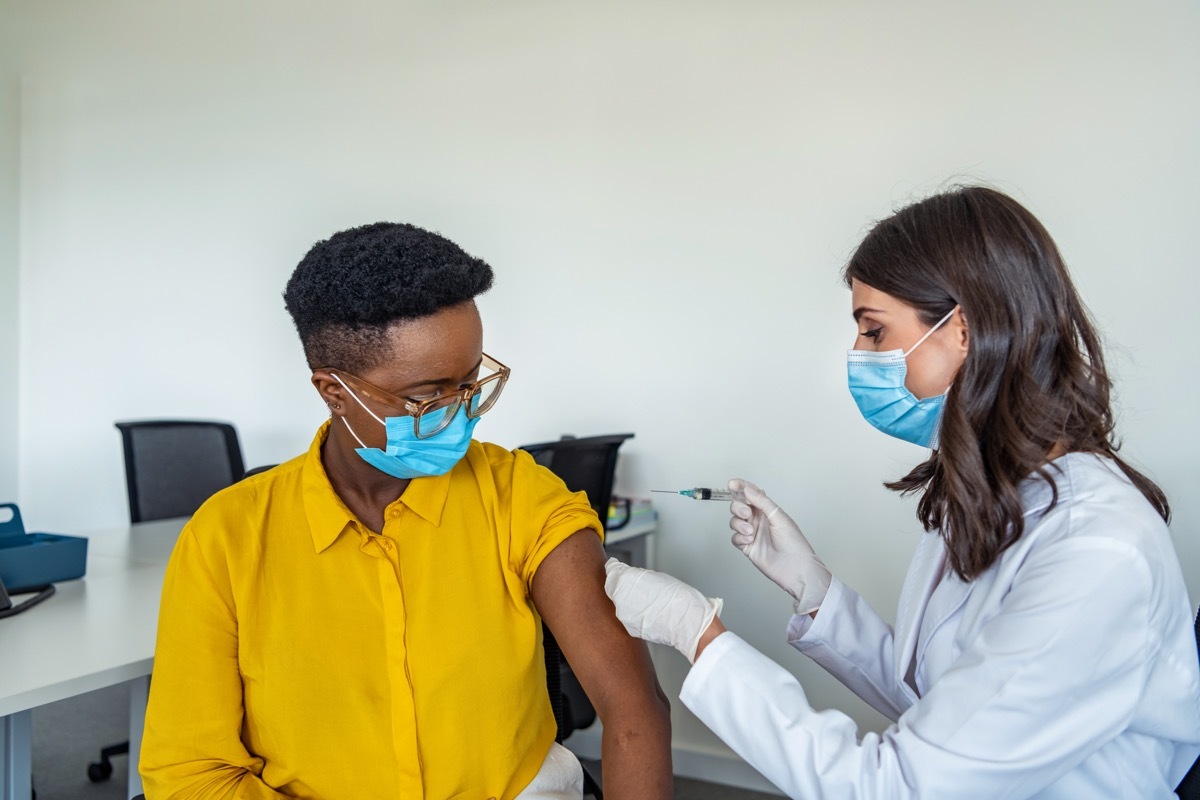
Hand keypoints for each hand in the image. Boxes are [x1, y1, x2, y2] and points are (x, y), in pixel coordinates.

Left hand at [603, 558, 722, 663]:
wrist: (689, 623)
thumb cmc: (678, 598)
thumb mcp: (655, 576)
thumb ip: (637, 575)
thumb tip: (629, 576)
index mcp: (625, 581)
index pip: (612, 571)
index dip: (614, 567)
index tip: (615, 566)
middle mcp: (620, 599)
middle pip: (612, 587)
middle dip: (620, 583)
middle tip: (634, 582)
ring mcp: (624, 616)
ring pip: (619, 603)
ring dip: (627, 598)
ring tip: (645, 598)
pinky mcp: (630, 628)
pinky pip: (628, 616)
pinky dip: (633, 611)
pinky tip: (648, 610)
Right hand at [728, 479, 830, 615]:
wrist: (795, 568)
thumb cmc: (794, 543)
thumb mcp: (779, 517)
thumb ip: (761, 501)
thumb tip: (747, 488)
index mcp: (767, 510)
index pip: (751, 494)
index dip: (740, 487)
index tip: (732, 483)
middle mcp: (758, 520)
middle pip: (738, 506)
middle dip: (738, 508)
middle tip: (746, 514)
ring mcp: (752, 533)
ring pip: (734, 522)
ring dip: (739, 525)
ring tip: (750, 532)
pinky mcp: (747, 547)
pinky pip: (734, 538)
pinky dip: (739, 538)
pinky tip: (749, 541)